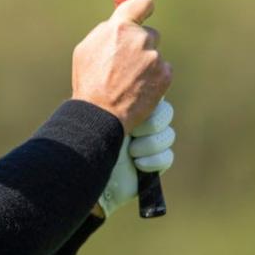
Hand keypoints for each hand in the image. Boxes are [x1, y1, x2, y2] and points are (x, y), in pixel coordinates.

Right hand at [71, 0, 171, 132]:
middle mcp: (140, 38)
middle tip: (126, 63)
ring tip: (129, 81)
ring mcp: (154, 57)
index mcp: (119, 27)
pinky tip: (139, 88)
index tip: (144, 12)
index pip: (143, 3)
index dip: (143, 8)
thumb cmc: (89, 81)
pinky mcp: (165, 75)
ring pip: (154, 54)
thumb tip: (117, 23)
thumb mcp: (86, 49)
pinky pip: (162, 70)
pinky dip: (154, 78)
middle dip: (140, 44)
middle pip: (149, 33)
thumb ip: (105, 31)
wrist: (101, 113)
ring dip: (146, 63)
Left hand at [96, 100, 174, 217]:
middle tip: (131, 132)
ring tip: (131, 152)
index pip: (154, 95)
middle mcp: (141, 122)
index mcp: (130, 106)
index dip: (149, 103)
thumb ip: (117, 98)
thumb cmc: (89, 140)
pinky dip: (154, 160)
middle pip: (166, 112)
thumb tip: (133, 81)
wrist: (86, 173)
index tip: (132, 112)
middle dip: (150, 124)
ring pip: (168, 135)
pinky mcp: (155, 163)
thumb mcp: (102, 114)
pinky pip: (167, 156)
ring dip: (149, 144)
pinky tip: (138, 164)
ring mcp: (149, 143)